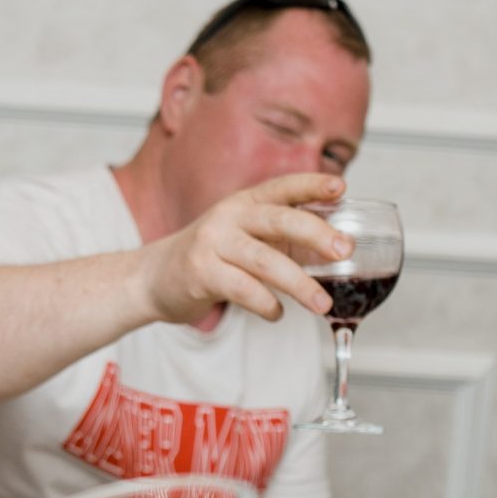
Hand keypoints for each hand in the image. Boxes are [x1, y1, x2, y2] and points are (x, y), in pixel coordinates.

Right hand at [136, 174, 350, 324]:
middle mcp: (229, 216)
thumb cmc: (209, 257)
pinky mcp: (201, 273)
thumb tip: (336, 250)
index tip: (340, 188)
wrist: (152, 277)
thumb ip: (283, 238)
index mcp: (245, 202)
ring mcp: (213, 243)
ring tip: (322, 304)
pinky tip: (276, 313)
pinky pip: (243, 289)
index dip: (311, 185)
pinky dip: (267, 305)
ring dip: (299, 284)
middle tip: (345, 251)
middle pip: (280, 220)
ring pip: (265, 261)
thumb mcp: (244, 236)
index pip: (283, 187)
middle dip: (316, 234)